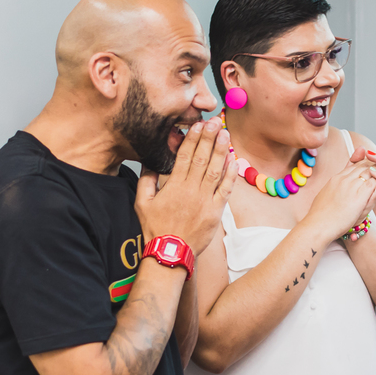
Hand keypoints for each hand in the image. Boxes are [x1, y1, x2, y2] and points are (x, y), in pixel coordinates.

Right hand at [135, 120, 236, 255]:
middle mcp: (191, 190)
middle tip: (215, 123)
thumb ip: (146, 180)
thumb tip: (151, 162)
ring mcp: (205, 200)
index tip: (199, 126)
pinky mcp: (216, 211)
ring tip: (225, 134)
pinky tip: (233, 160)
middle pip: (201, 159)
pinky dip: (230, 174)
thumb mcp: (142, 203)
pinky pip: (225, 189)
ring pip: (215, 170)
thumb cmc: (155, 228)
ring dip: (221, 151)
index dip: (193, 139)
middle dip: (209, 139)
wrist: (170, 252)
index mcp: (173, 186)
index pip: (184, 156)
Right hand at [305, 157, 375, 239]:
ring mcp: (351, 186)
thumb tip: (335, 190)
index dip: (364, 164)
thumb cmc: (320, 215)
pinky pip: (374, 183)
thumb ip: (332, 189)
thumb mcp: (325, 196)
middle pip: (363, 165)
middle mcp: (344, 179)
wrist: (318, 225)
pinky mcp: (359, 196)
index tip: (370, 166)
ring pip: (370, 170)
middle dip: (374, 165)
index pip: (354, 164)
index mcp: (335, 178)